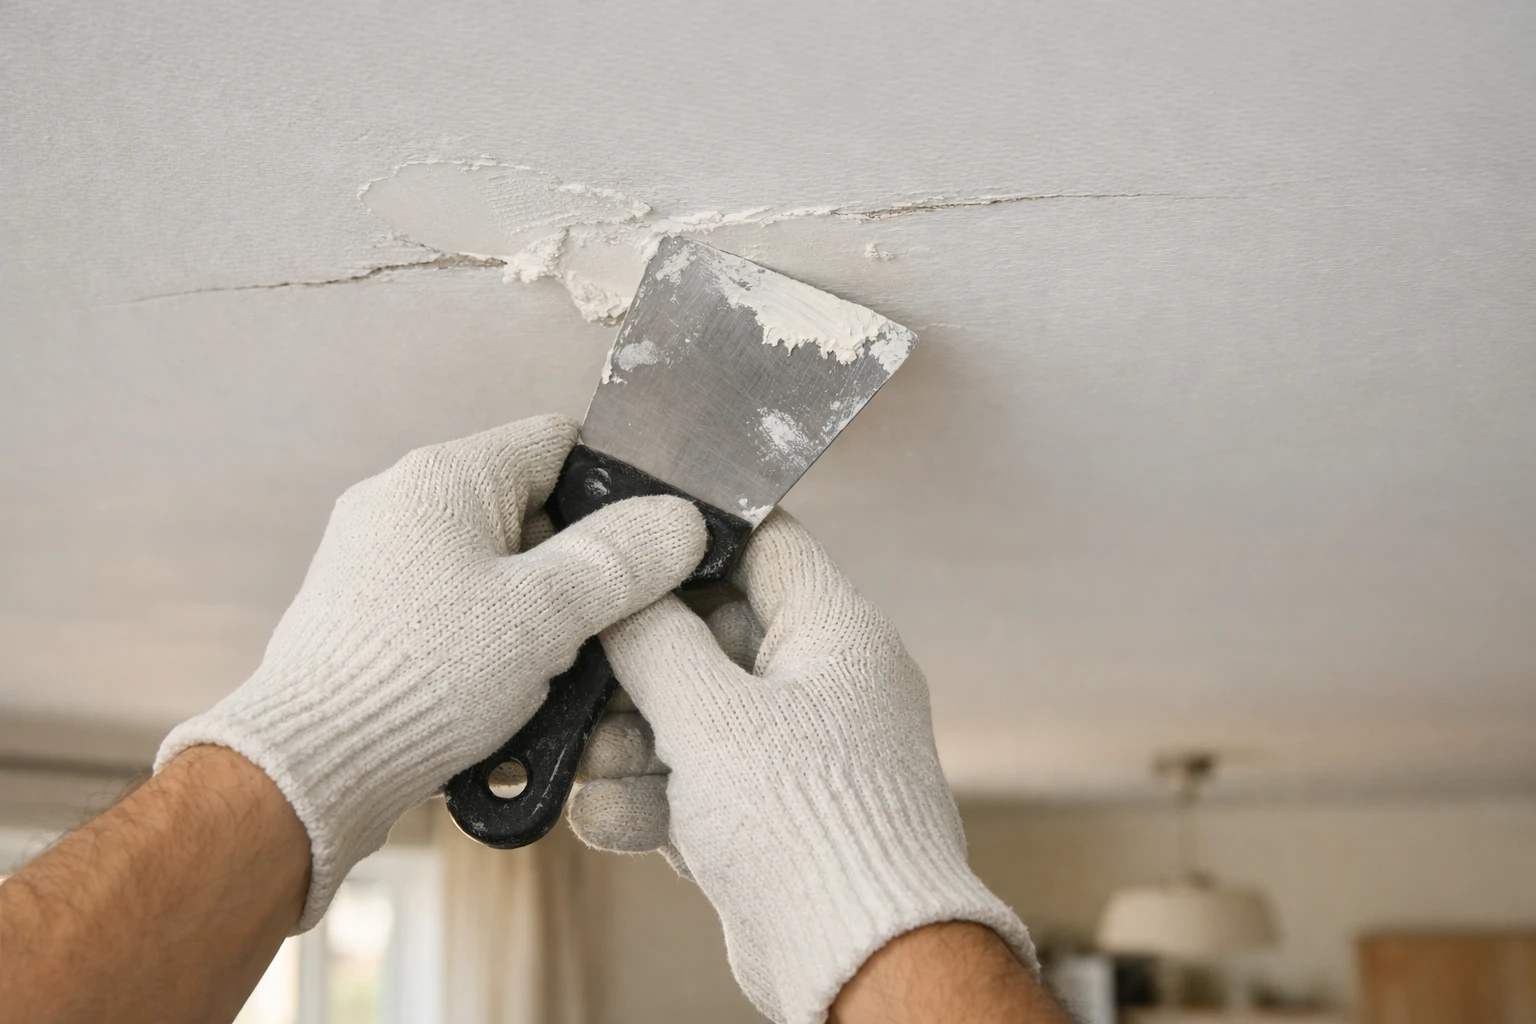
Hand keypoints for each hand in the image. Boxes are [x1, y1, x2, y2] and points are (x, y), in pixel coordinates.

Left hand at [156, 414, 705, 928]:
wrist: (309, 769)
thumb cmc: (421, 678)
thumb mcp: (548, 615)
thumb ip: (621, 560)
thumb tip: (679, 519)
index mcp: (444, 475)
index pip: (559, 443)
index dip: (614, 492)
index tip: (641, 549)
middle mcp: (401, 502)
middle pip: (530, 512)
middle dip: (573, 572)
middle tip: (593, 630)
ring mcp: (376, 560)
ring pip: (494, 571)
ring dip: (534, 618)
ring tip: (543, 675)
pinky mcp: (364, 616)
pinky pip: (452, 613)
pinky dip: (486, 646)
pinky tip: (499, 697)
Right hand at [581, 510, 1033, 1023]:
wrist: (860, 958)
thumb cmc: (810, 826)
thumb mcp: (711, 716)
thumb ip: (654, 641)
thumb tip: (622, 590)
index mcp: (836, 630)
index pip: (762, 541)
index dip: (687, 537)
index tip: (620, 548)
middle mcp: (826, 681)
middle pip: (711, 636)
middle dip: (638, 671)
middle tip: (582, 688)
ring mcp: (804, 749)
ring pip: (697, 716)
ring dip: (635, 744)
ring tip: (592, 772)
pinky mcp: (778, 810)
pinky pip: (704, 781)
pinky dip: (658, 797)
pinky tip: (610, 819)